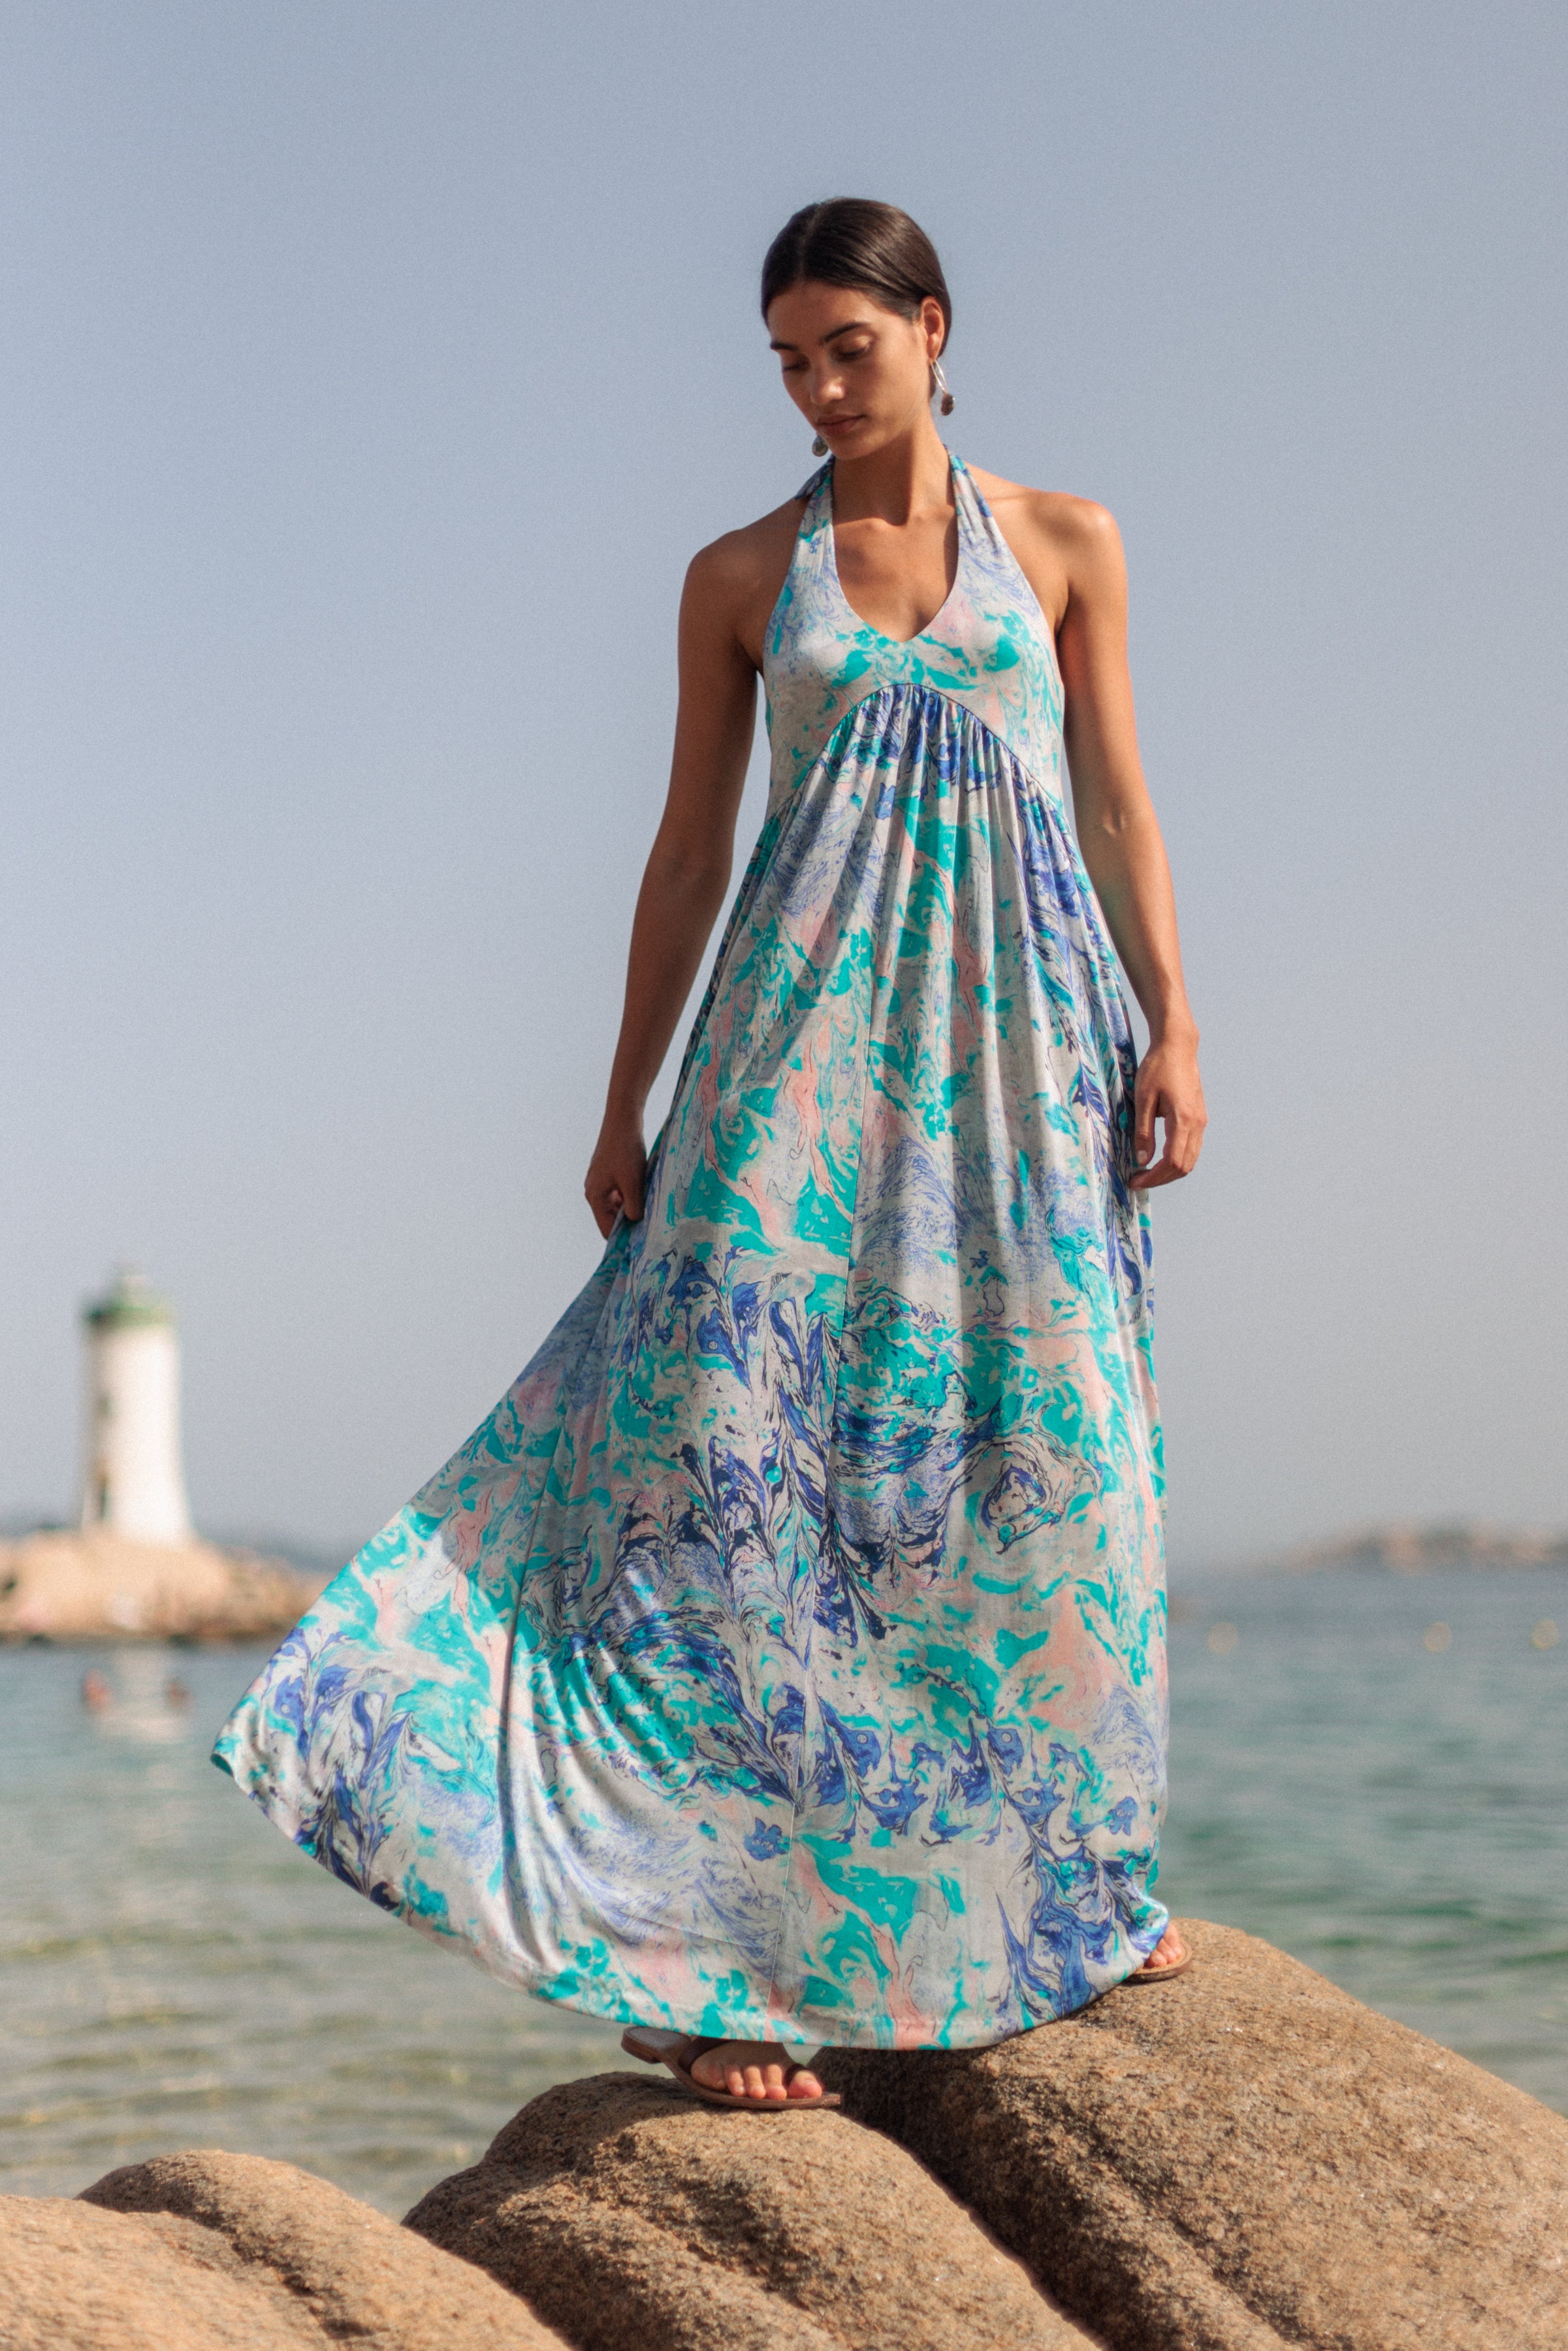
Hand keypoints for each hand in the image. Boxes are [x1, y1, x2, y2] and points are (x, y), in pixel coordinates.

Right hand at [584, 1113, 646, 1237]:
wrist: (622, 1120)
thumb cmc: (626, 1152)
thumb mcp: (633, 1183)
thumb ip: (634, 1207)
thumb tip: (635, 1223)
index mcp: (594, 1196)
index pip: (606, 1229)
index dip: (623, 1237)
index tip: (641, 1242)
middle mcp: (593, 1191)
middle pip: (611, 1217)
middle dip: (629, 1222)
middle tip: (650, 1225)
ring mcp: (599, 1181)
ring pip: (616, 1204)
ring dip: (631, 1207)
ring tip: (650, 1207)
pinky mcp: (607, 1172)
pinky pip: (619, 1192)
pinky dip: (630, 1195)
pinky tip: (645, 1191)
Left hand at [1129, 1031, 1205, 1189]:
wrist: (1178, 1046)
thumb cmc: (1158, 1067)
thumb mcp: (1143, 1098)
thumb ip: (1143, 1131)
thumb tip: (1142, 1160)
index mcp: (1183, 1120)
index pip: (1172, 1162)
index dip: (1154, 1177)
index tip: (1135, 1180)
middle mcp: (1197, 1124)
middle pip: (1184, 1166)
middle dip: (1161, 1179)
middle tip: (1138, 1180)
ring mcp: (1201, 1121)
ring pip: (1190, 1159)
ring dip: (1170, 1171)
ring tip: (1147, 1172)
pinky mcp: (1199, 1118)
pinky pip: (1192, 1148)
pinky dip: (1177, 1159)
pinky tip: (1159, 1158)